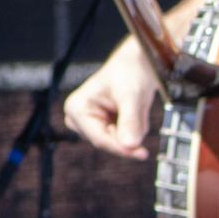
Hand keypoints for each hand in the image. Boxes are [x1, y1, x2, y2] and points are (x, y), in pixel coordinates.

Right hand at [63, 44, 162, 159]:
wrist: (136, 65)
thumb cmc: (128, 72)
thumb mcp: (131, 95)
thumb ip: (130, 121)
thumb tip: (129, 145)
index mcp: (77, 108)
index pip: (99, 139)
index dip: (121, 148)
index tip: (142, 153)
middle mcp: (79, 117)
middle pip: (107, 142)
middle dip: (127, 134)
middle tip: (141, 119)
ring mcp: (90, 122)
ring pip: (117, 142)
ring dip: (132, 130)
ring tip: (136, 108)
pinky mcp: (102, 125)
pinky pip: (122, 138)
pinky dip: (134, 129)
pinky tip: (135, 112)